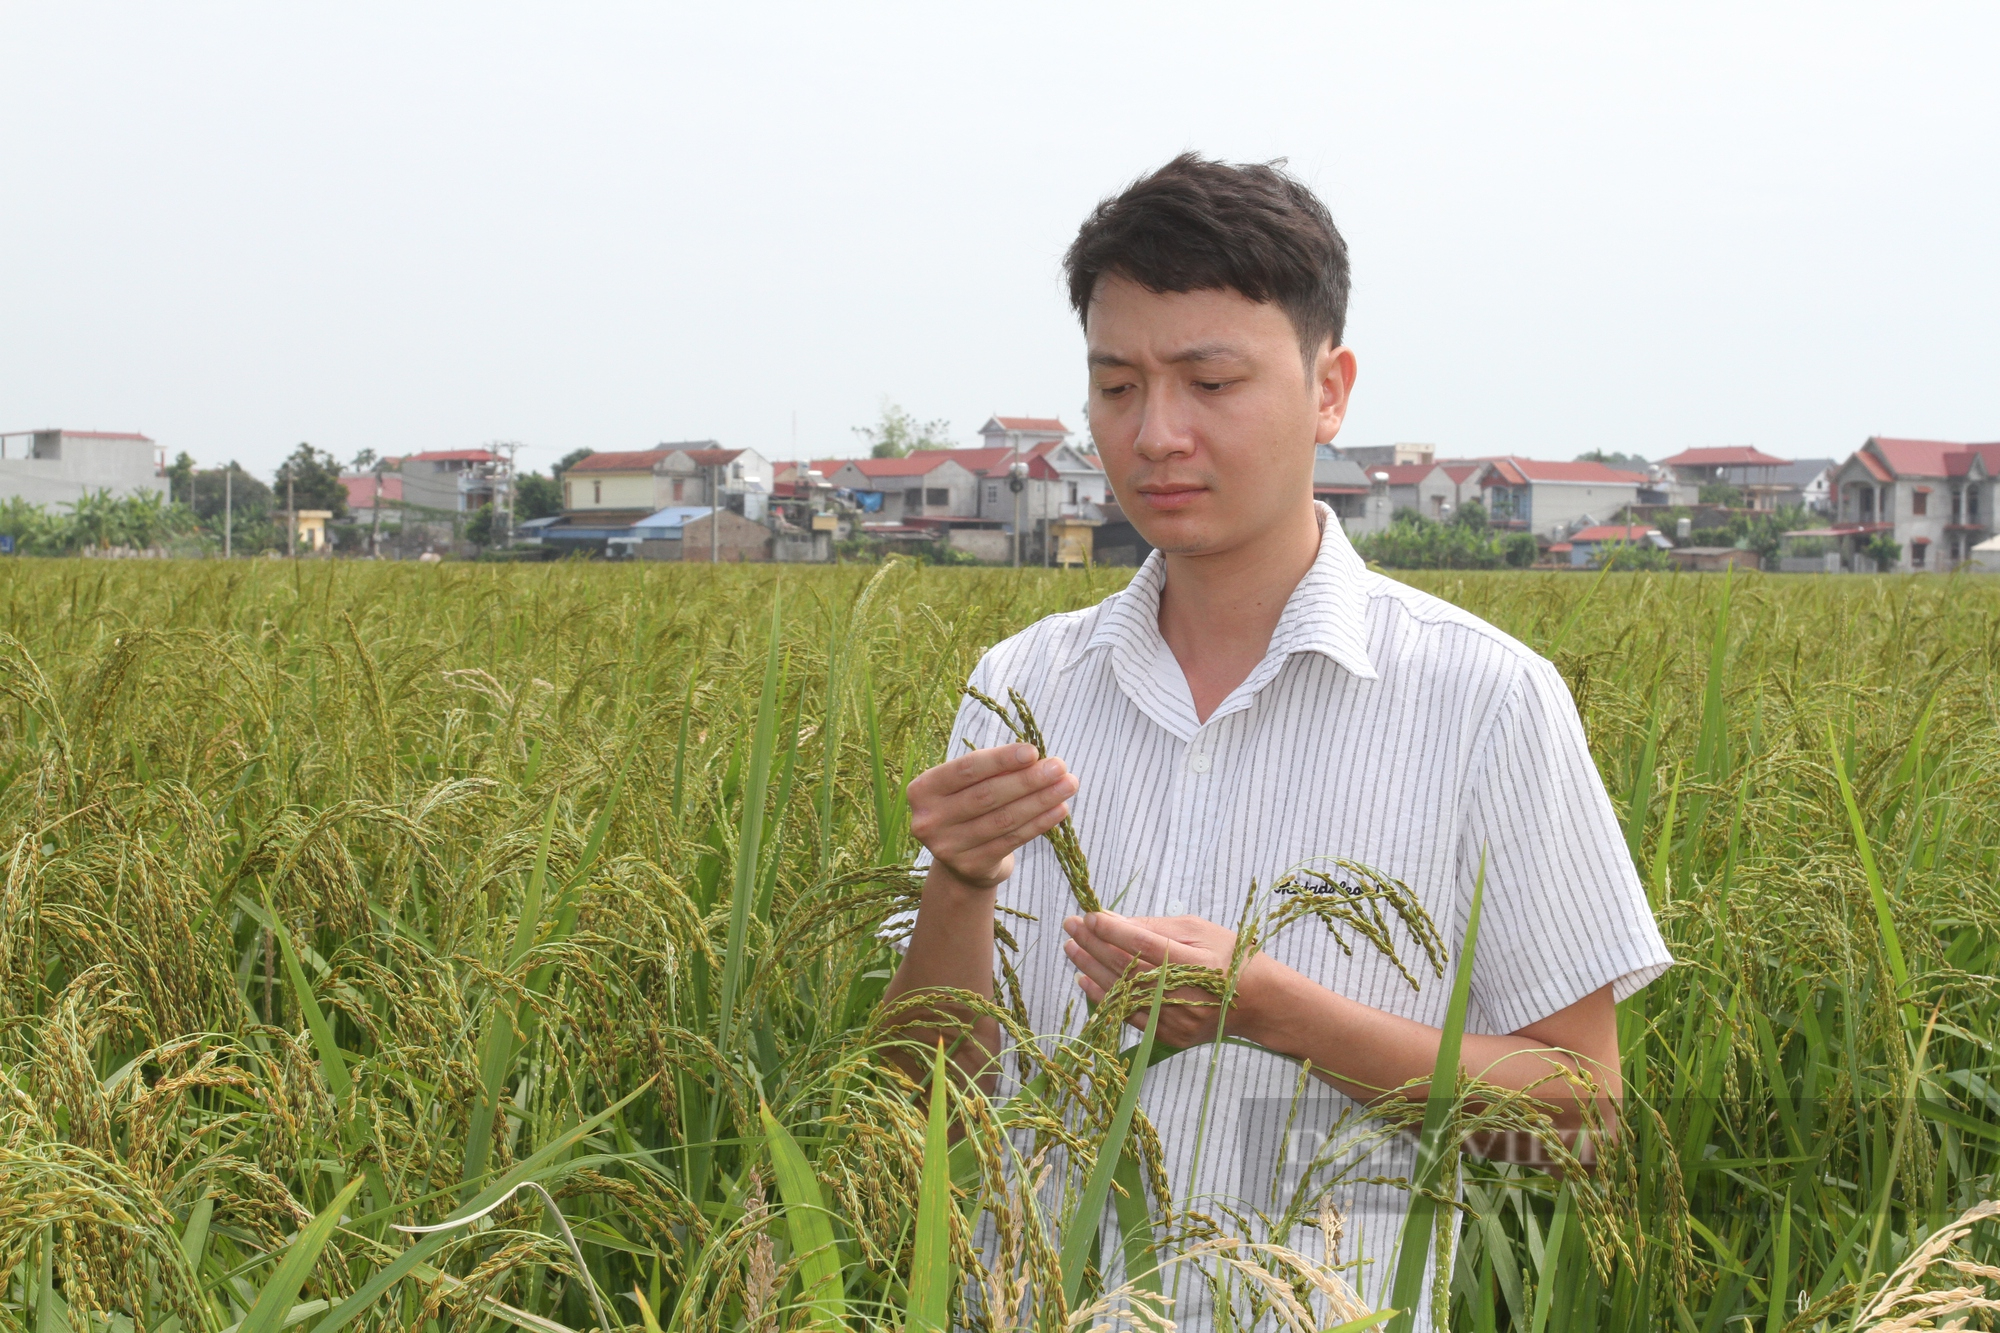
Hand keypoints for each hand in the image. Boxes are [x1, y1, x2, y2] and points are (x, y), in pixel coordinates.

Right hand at [906, 744, 1079, 890]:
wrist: (961, 863)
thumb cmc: (969, 808)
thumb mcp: (969, 786)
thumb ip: (993, 771)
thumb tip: (1036, 760)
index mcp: (923, 790)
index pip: (966, 770)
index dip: (1001, 760)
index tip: (1033, 751)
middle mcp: (929, 820)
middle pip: (987, 795)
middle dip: (1028, 779)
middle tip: (1060, 767)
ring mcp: (948, 847)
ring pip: (1003, 819)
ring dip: (1040, 800)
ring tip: (1068, 785)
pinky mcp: (970, 866)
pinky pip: (1012, 840)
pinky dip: (1039, 823)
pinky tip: (1060, 809)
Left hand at [1061, 911, 1291, 1049]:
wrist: (1258, 1001)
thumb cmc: (1228, 955)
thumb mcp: (1199, 930)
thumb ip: (1155, 926)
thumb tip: (1113, 920)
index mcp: (1198, 964)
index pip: (1147, 945)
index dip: (1114, 930)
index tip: (1089, 916)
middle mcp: (1185, 994)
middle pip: (1129, 969)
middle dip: (1094, 945)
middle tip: (1070, 926)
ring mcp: (1177, 1020)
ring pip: (1123, 993)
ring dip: (1091, 969)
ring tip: (1071, 948)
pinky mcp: (1170, 1036)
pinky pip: (1128, 1015)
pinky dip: (1103, 997)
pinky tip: (1083, 979)